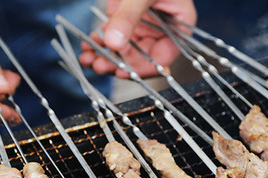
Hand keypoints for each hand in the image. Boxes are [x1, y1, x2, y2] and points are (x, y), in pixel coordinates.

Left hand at [79, 0, 196, 78]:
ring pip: (126, 52)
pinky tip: (87, 47)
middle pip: (143, 58)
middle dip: (119, 64)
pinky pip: (115, 39)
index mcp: (180, 24)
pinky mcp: (127, 21)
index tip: (123, 71)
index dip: (145, 68)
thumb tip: (113, 44)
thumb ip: (129, 16)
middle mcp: (163, 30)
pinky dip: (100, 45)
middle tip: (99, 65)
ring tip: (87, 59)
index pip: (165, 56)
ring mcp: (145, 26)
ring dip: (106, 58)